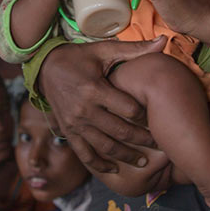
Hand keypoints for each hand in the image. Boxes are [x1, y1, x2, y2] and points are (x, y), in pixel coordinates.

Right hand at [36, 37, 166, 173]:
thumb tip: (164, 41)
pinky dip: (100, 165)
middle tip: (161, 145)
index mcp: (95, 89)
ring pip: (105, 146)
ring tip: (144, 161)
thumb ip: (135, 49)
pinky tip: (114, 169)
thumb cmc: (79, 58)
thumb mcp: (104, 51)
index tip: (160, 118)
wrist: (45, 68)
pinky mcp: (69, 131)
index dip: (147, 116)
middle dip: (143, 140)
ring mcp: (75, 124)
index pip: (129, 109)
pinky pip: (85, 154)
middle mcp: (84, 110)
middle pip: (121, 131)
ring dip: (126, 156)